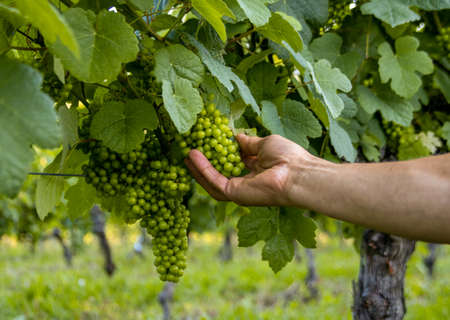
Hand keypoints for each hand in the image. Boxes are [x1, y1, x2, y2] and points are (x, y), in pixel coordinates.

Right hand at [185, 134, 316, 205]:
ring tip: (186, 153)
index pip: (231, 163)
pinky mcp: (234, 194)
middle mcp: (245, 183)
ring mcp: (239, 191)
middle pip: (218, 174)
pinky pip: (214, 181)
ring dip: (198, 168)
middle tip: (189, 150)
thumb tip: (235, 137)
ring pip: (212, 180)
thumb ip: (248, 143)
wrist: (298, 174)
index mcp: (255, 171)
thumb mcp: (265, 144)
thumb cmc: (288, 158)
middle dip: (203, 164)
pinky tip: (193, 156)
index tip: (206, 142)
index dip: (218, 154)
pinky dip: (202, 169)